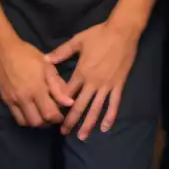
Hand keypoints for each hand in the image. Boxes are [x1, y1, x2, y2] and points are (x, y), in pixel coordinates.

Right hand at [0, 34, 72, 127]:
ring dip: (36, 122)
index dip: (58, 118)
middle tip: (53, 115)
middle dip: (48, 122)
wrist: (3, 50)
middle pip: (37, 122)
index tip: (62, 114)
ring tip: (42, 114)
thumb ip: (58, 86)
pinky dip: (25, 119)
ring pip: (26, 123)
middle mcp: (24, 98)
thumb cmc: (27, 55)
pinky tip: (31, 111)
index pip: (49, 113)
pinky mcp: (5, 100)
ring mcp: (13, 100)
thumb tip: (69, 102)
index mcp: (37, 88)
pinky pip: (16, 117)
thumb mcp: (47, 66)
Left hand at [45, 19, 140, 139]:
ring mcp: (106, 85)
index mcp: (81, 72)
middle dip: (71, 121)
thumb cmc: (99, 34)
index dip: (60, 104)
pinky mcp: (118, 85)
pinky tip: (105, 128)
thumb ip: (62, 52)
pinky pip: (114, 104)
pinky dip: (110, 117)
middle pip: (79, 106)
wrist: (122, 32)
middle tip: (64, 133)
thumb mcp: (78, 41)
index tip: (54, 114)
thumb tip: (46, 59)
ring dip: (88, 124)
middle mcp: (93, 82)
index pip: (67, 93)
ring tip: (82, 136)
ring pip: (96, 109)